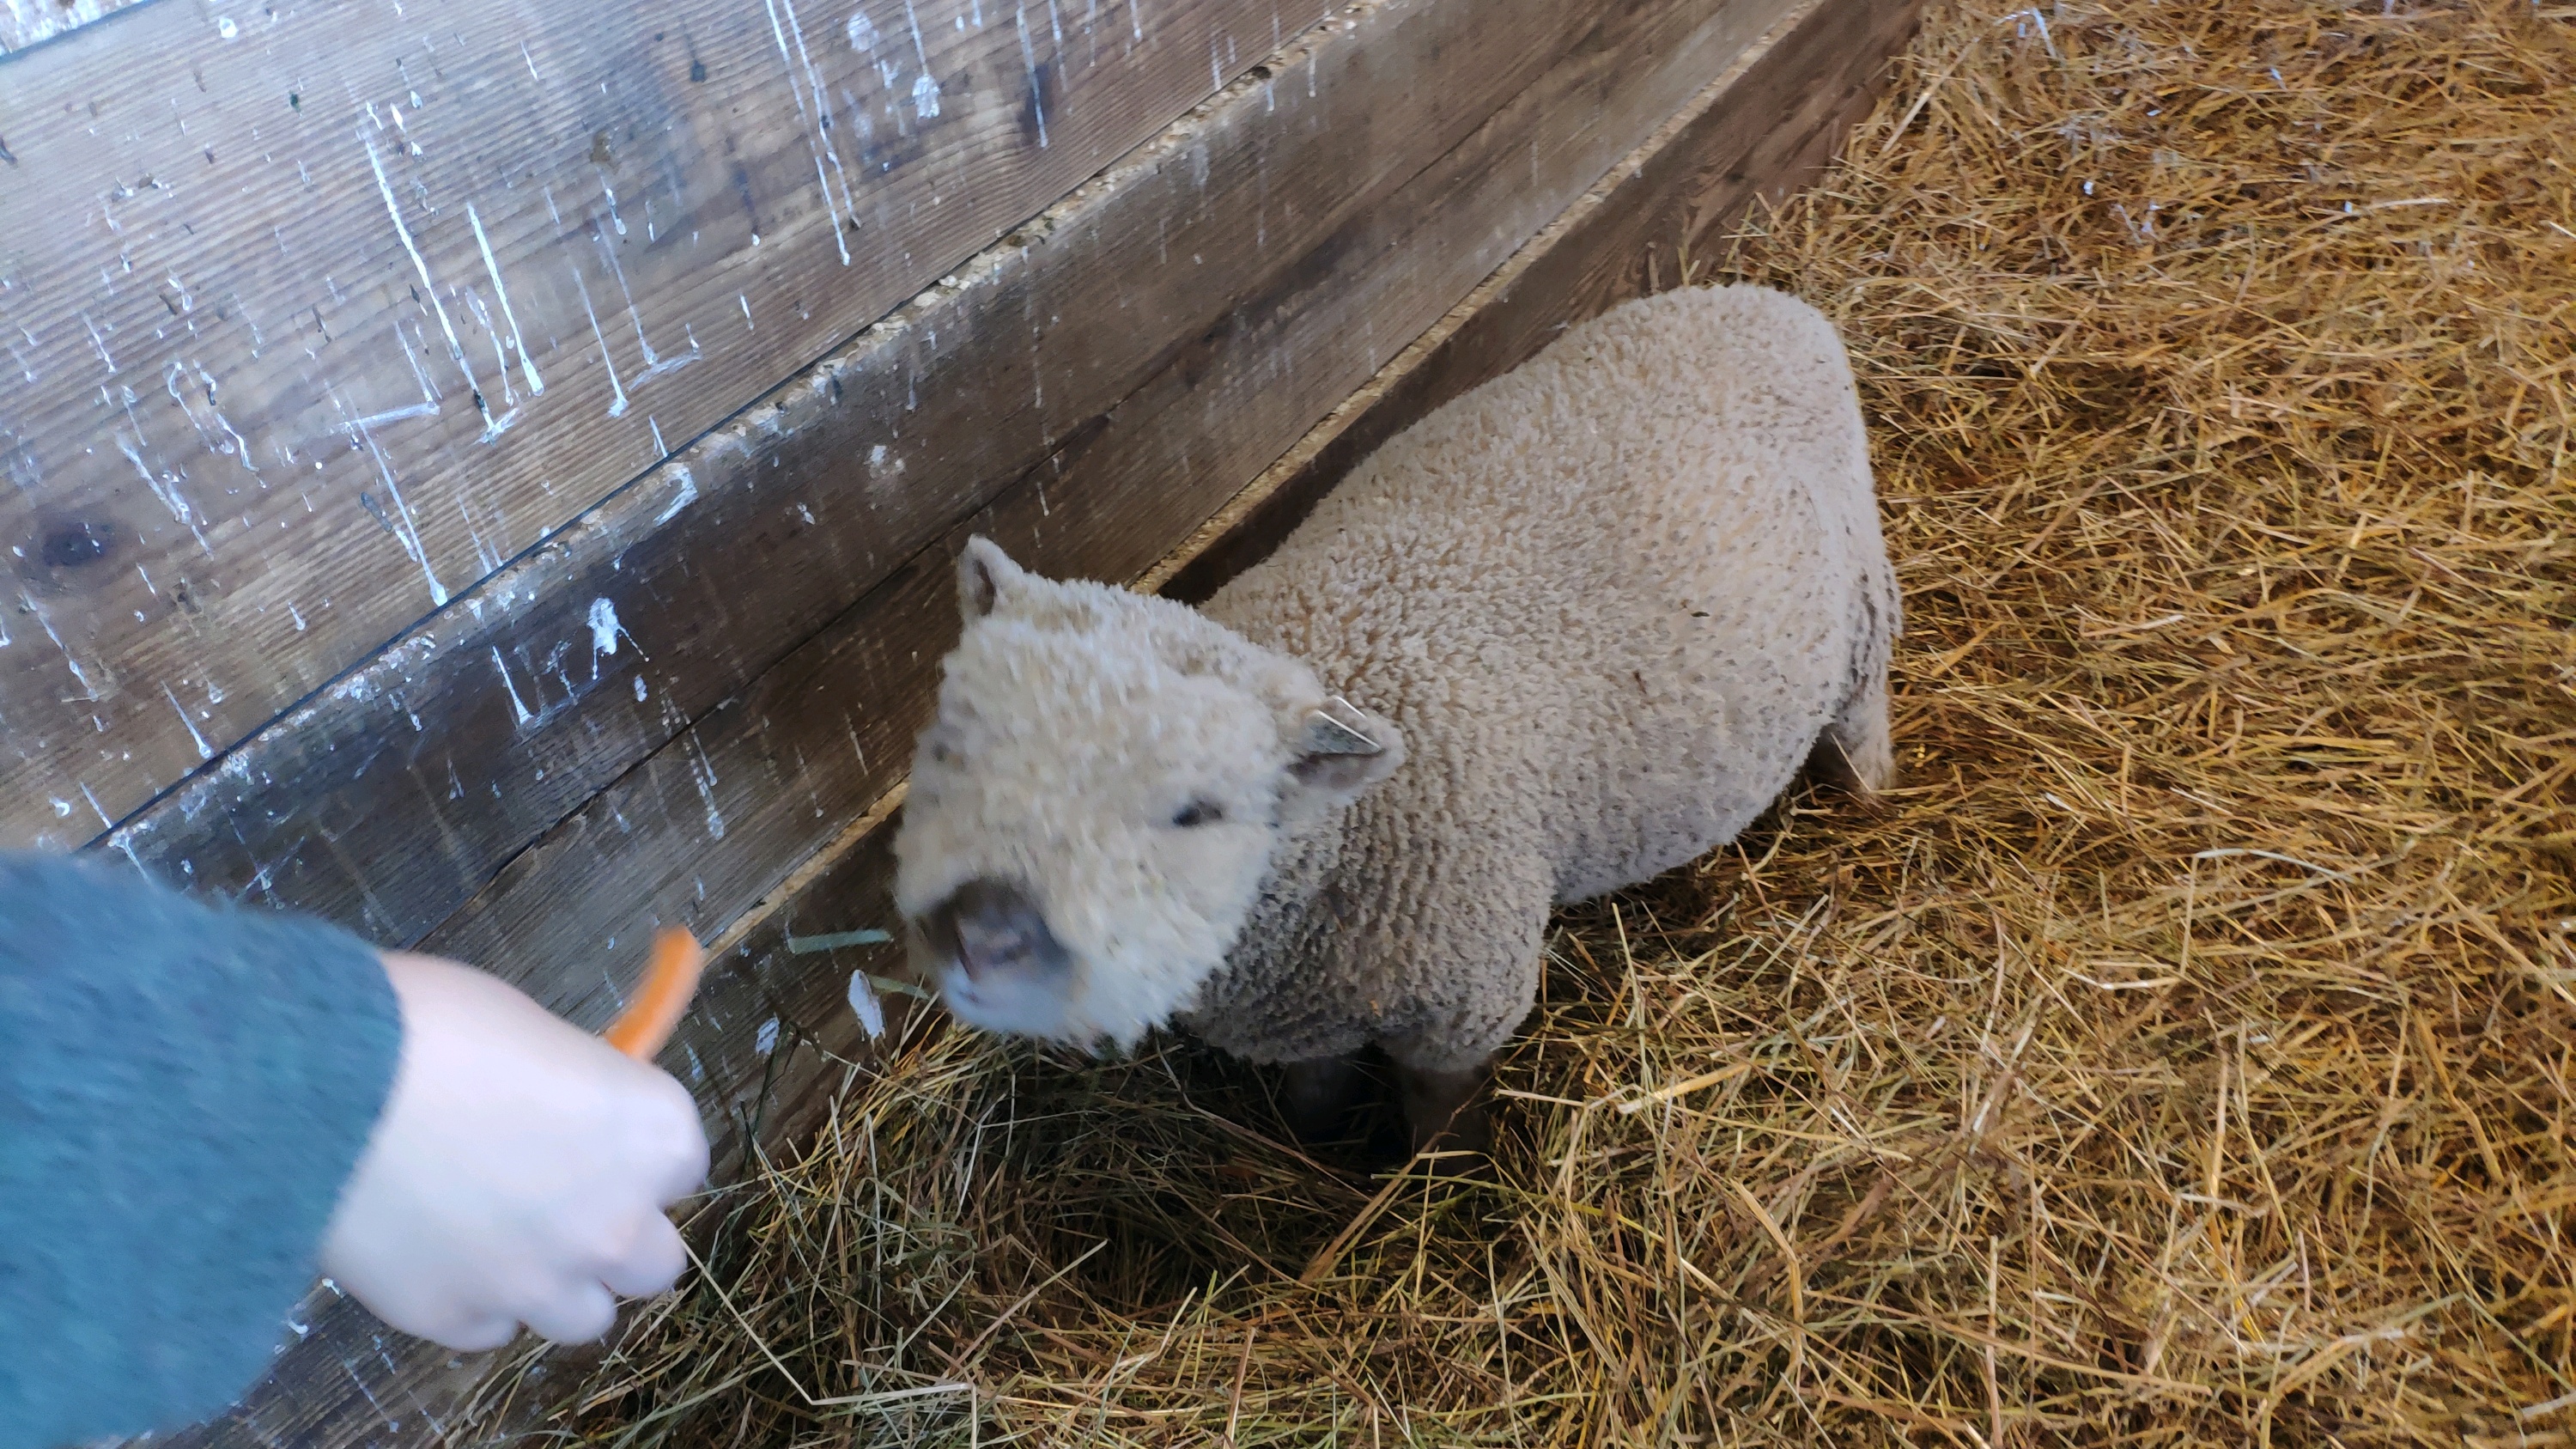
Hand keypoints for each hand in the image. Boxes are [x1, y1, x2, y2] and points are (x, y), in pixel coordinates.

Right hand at [318, 952, 710, 1350]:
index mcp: (653, 1136)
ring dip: (556, 1281)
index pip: (681, 1163)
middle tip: (560, 1200)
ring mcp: (537, 1282)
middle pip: (654, 1261)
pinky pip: (491, 1328)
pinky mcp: (457, 1319)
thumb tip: (575, 1106)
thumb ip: (579, 1091)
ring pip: (584, 1315)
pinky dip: (475, 1300)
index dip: (632, 1149)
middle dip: (615, 1232)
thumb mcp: (537, 1033)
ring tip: (499, 1237)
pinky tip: (437, 1252)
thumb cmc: (433, 1027)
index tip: (597, 1135)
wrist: (317, 1085)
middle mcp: (615, 1222)